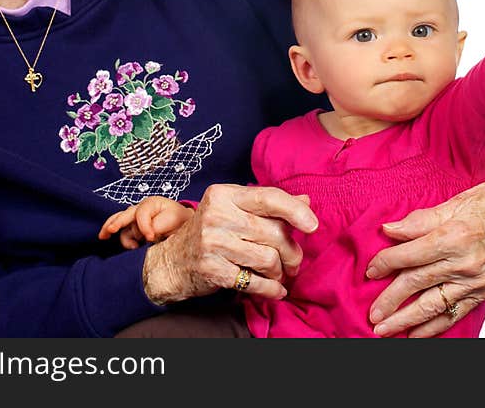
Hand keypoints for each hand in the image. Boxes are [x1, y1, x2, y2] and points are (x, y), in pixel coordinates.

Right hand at [98, 196, 192, 248]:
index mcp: (153, 203)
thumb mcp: (176, 220)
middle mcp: (142, 209)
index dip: (144, 226)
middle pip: (126, 214)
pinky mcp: (134, 229)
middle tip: (111, 230)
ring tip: (104, 237)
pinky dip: (119, 238)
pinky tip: (123, 244)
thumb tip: (146, 236)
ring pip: (120, 222)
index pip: (142, 213)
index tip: (150, 238)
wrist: (184, 225)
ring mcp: (136, 219)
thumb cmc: (181, 220)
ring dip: (112, 228)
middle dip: (117, 222)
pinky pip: (123, 233)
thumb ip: (160, 225)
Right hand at [141, 184, 317, 304]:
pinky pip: (253, 282)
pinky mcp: (211, 269)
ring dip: (280, 272)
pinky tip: (275, 290)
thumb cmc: (212, 231)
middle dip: (292, 251)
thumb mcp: (235, 210)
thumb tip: (306, 199)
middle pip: (273, 232)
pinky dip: (270, 289)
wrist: (172, 261)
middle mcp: (217, 214)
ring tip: (280, 274)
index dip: (295, 210)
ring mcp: (212, 242)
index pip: (268, 197)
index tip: (313, 225)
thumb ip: (269, 205)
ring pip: (268, 259)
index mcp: (225, 194)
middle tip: (294, 261)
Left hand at [365, 171, 484, 336]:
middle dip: (391, 300)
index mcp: (454, 236)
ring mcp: (475, 280)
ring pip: (434, 305)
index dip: (386, 263)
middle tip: (372, 313)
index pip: (410, 255)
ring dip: (407, 320)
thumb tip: (389, 230)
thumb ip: (419, 220)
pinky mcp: (484, 291)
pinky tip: (416, 335)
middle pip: (418, 283)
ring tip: (385, 329)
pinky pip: (455, 313)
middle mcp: (464, 262)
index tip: (370, 269)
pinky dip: (434, 327)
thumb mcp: (453, 203)